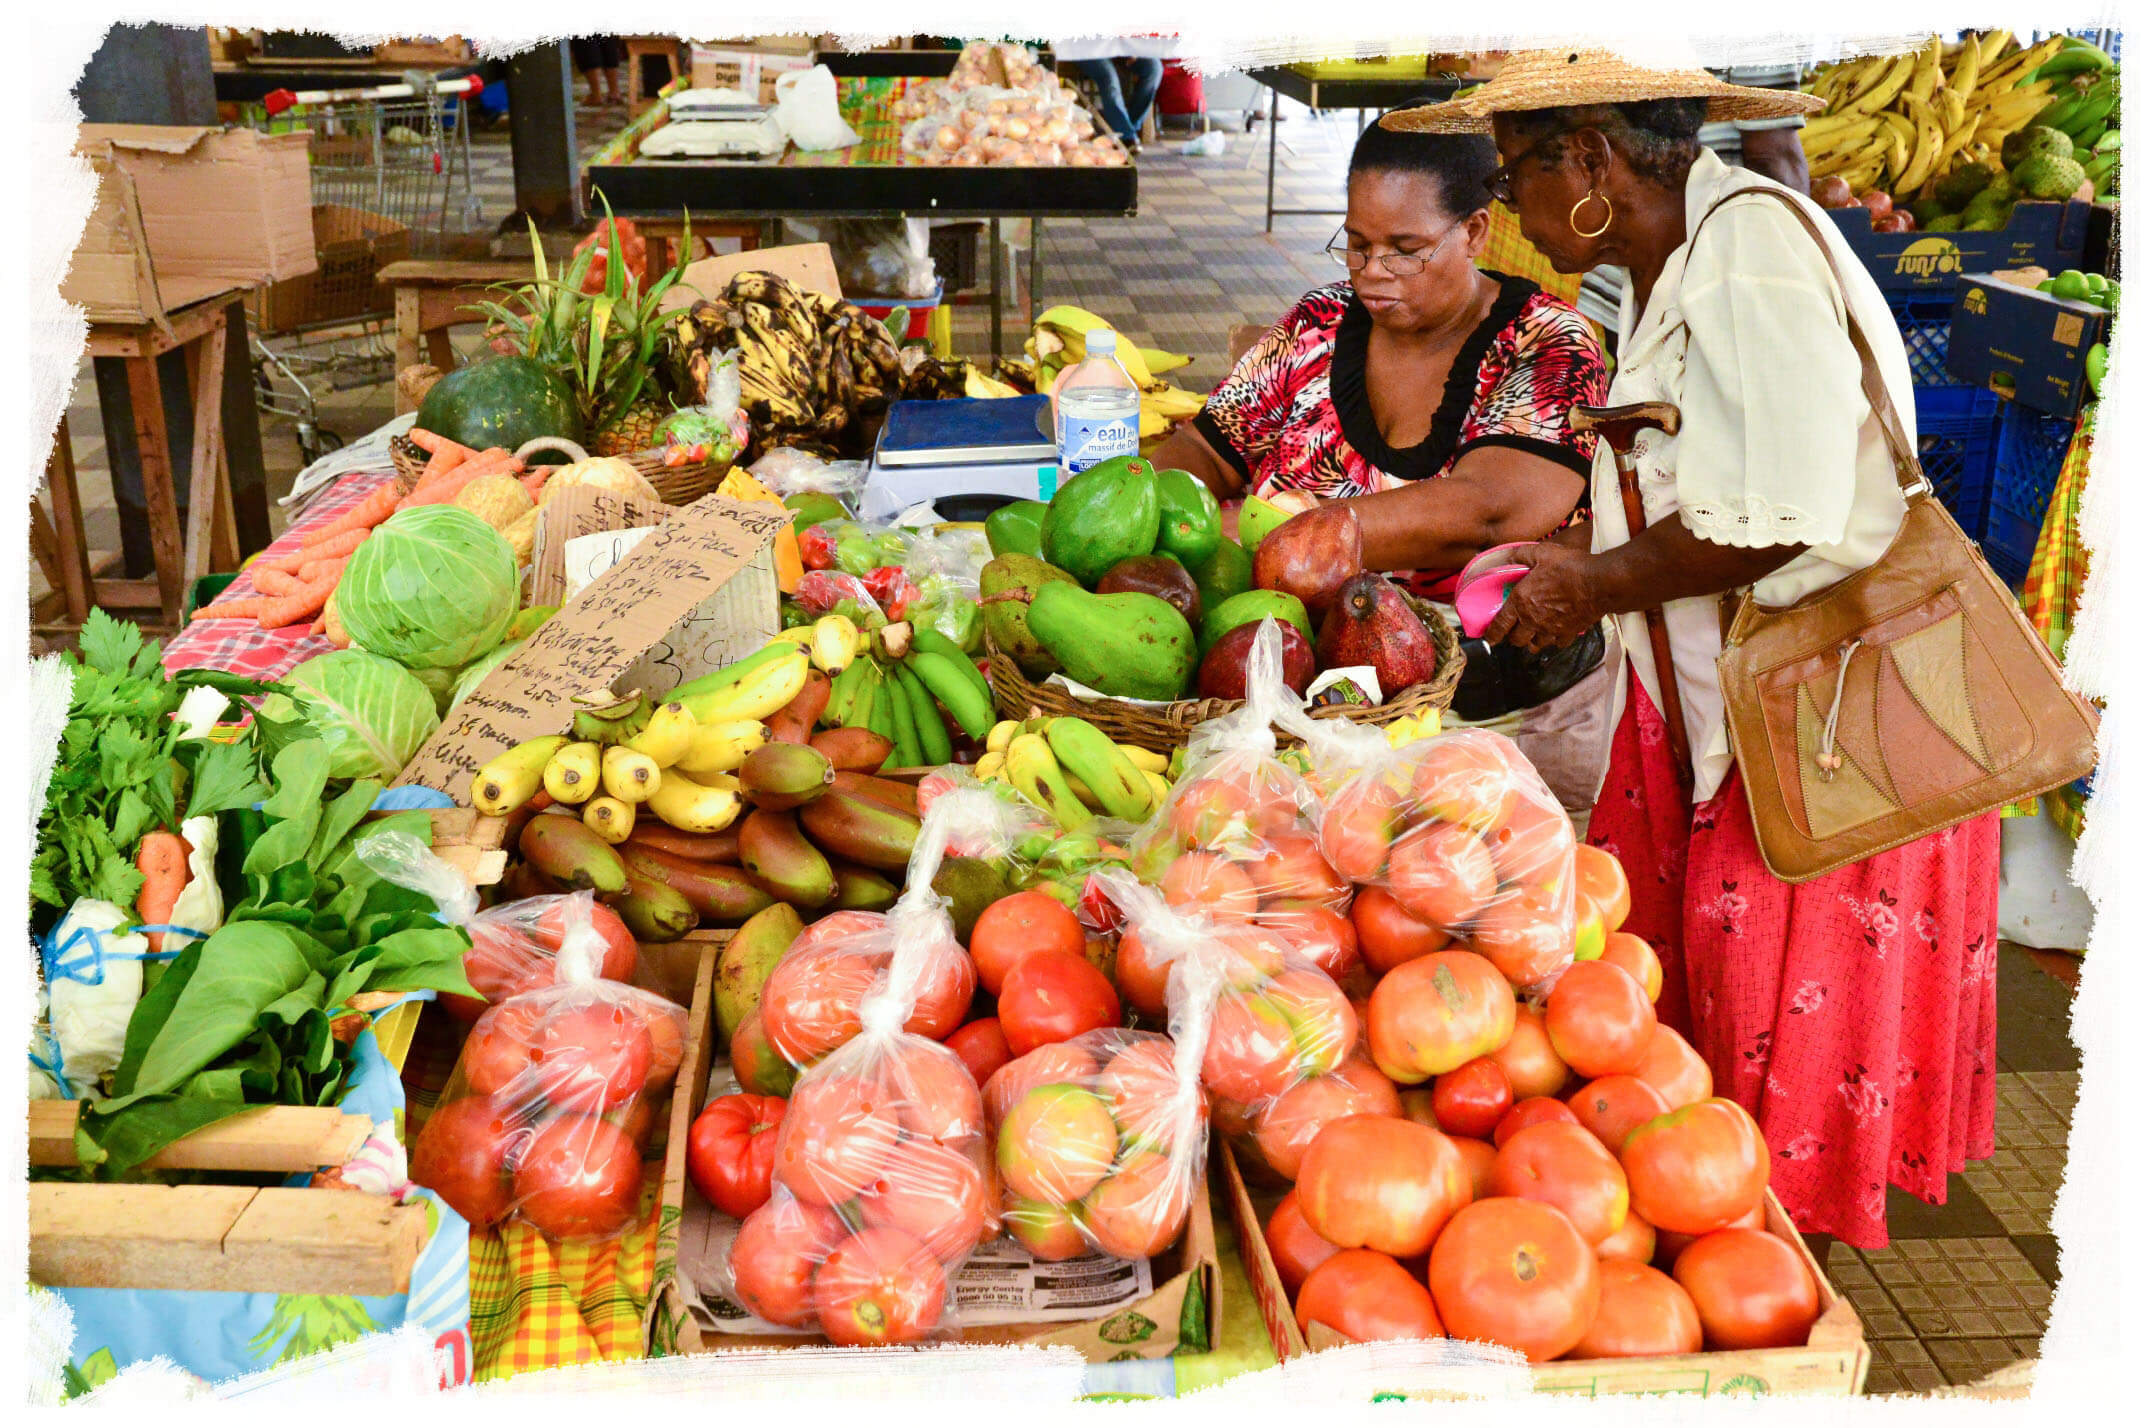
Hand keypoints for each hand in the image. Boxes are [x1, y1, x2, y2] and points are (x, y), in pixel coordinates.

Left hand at [1481, 542, 1604, 651]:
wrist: (1599, 582)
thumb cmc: (1570, 567)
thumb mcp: (1541, 553)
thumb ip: (1521, 555)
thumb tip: (1507, 556)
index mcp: (1521, 602)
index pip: (1500, 626)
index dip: (1492, 634)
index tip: (1490, 638)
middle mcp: (1533, 620)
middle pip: (1517, 640)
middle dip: (1513, 637)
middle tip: (1514, 630)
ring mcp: (1551, 629)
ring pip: (1536, 644)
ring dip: (1532, 640)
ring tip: (1534, 632)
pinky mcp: (1569, 632)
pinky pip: (1557, 643)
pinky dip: (1554, 640)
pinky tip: (1556, 631)